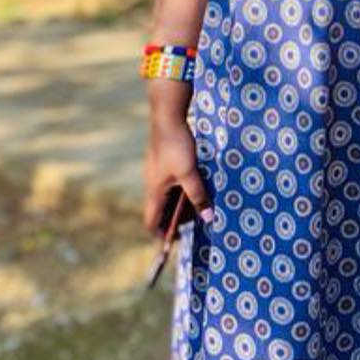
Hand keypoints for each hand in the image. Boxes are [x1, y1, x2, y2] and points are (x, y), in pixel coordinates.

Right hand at [142, 92, 212, 231]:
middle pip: (162, 211)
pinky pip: (173, 183)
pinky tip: (200, 185)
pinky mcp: (165, 163)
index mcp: (154, 192)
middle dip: (177, 219)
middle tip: (198, 221)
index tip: (176, 242)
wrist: (168, 116)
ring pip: (169, 196)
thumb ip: (198, 196)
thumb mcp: (189, 174)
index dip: (162, 235)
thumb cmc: (176, 146)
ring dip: (183, 203)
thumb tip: (208, 217)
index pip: (151, 222)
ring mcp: (158, 173)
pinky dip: (184, 189)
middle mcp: (153, 185)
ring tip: (203, 205)